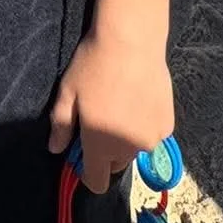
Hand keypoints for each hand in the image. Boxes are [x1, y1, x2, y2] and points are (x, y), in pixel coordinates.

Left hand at [48, 28, 173, 193]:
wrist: (132, 41)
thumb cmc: (93, 66)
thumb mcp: (68, 93)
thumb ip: (60, 126)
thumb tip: (55, 149)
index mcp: (101, 146)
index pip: (96, 182)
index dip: (87, 173)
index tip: (82, 151)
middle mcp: (129, 149)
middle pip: (115, 163)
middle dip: (107, 149)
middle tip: (101, 116)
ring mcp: (152, 138)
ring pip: (135, 148)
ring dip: (127, 136)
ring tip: (121, 103)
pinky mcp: (168, 125)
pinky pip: (152, 134)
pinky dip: (145, 124)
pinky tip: (139, 97)